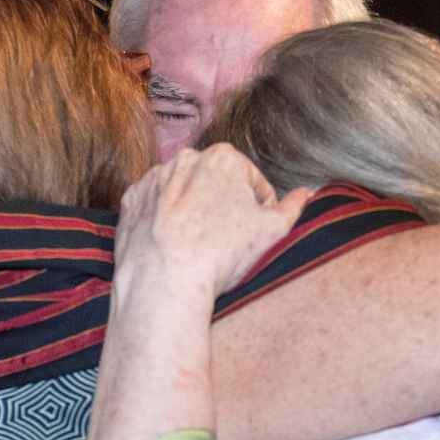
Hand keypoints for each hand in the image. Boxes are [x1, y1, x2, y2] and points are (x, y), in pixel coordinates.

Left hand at [115, 144, 310, 299]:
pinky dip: (165, 223)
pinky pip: (155, 208)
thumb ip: (294, 207)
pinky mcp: (131, 201)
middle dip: (225, 208)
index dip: (260, 211)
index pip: (253, 183)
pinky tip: (173, 246)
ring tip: (199, 248)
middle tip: (227, 244)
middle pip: (217, 185)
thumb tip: (308, 193)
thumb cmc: (222, 254)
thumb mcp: (273, 231)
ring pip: (185, 195)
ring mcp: (154, 178)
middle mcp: (185, 158)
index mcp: (224, 158)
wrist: (164, 281)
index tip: (254, 235)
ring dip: (194, 214)